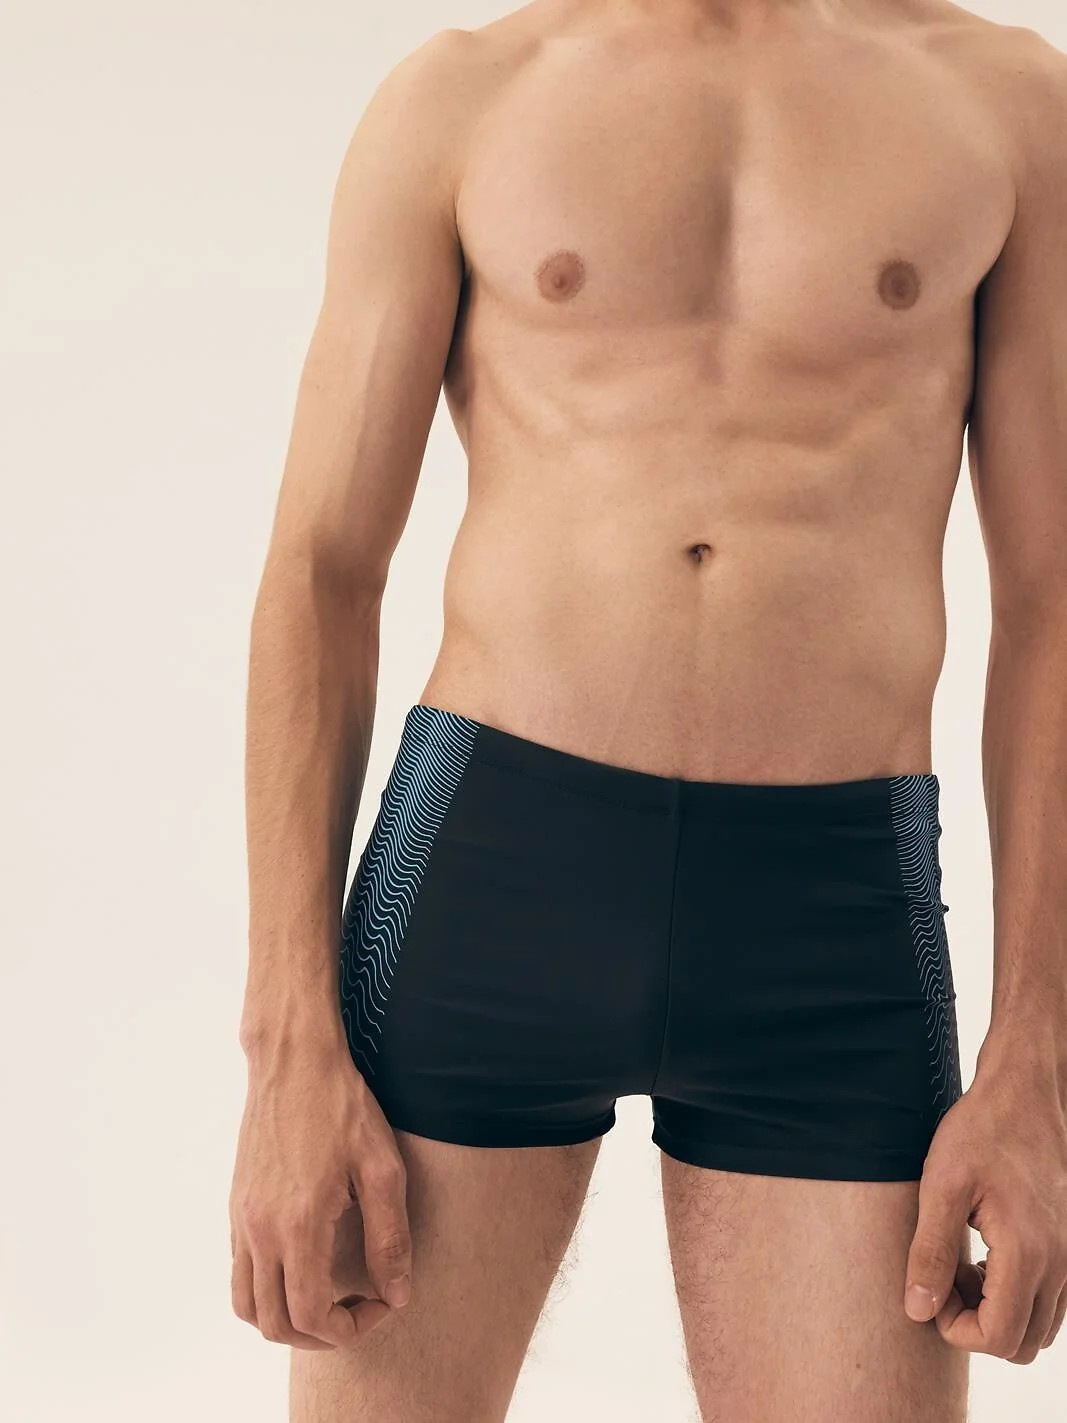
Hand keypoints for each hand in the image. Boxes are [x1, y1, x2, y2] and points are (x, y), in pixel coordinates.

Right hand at [229, 1034, 411, 1348]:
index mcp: (297, 1225)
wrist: (294, 1059)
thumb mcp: (382, 1168)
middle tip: (357, 1310)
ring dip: (285, 1318)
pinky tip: (305, 1262)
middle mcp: (259, 1230)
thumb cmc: (342, 1106)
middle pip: (272, 1323)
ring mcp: (241, 1218)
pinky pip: (238, 1270)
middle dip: (318, 1334)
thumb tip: (397, 1293)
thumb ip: (390, 1237)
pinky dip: (267, 1288)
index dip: (349, 1329)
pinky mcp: (236, 1204)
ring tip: (327, 1298)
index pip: (309, 1315)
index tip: (380, 1304)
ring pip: (246, 1304)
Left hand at [904, 1057, 1066, 1362]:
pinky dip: (1016, 1296)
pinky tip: (984, 1258)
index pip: (998, 1337)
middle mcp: (1059, 1264)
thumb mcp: (941, 1185)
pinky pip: (1050, 1301)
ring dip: (997, 1313)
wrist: (1025, 1094)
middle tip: (943, 1281)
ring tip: (961, 1268)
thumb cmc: (981, 1131)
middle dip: (975, 1326)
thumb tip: (917, 1310)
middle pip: (1021, 1343)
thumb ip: (929, 1251)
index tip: (930, 1289)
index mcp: (1027, 1253)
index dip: (956, 1328)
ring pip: (1039, 1327)